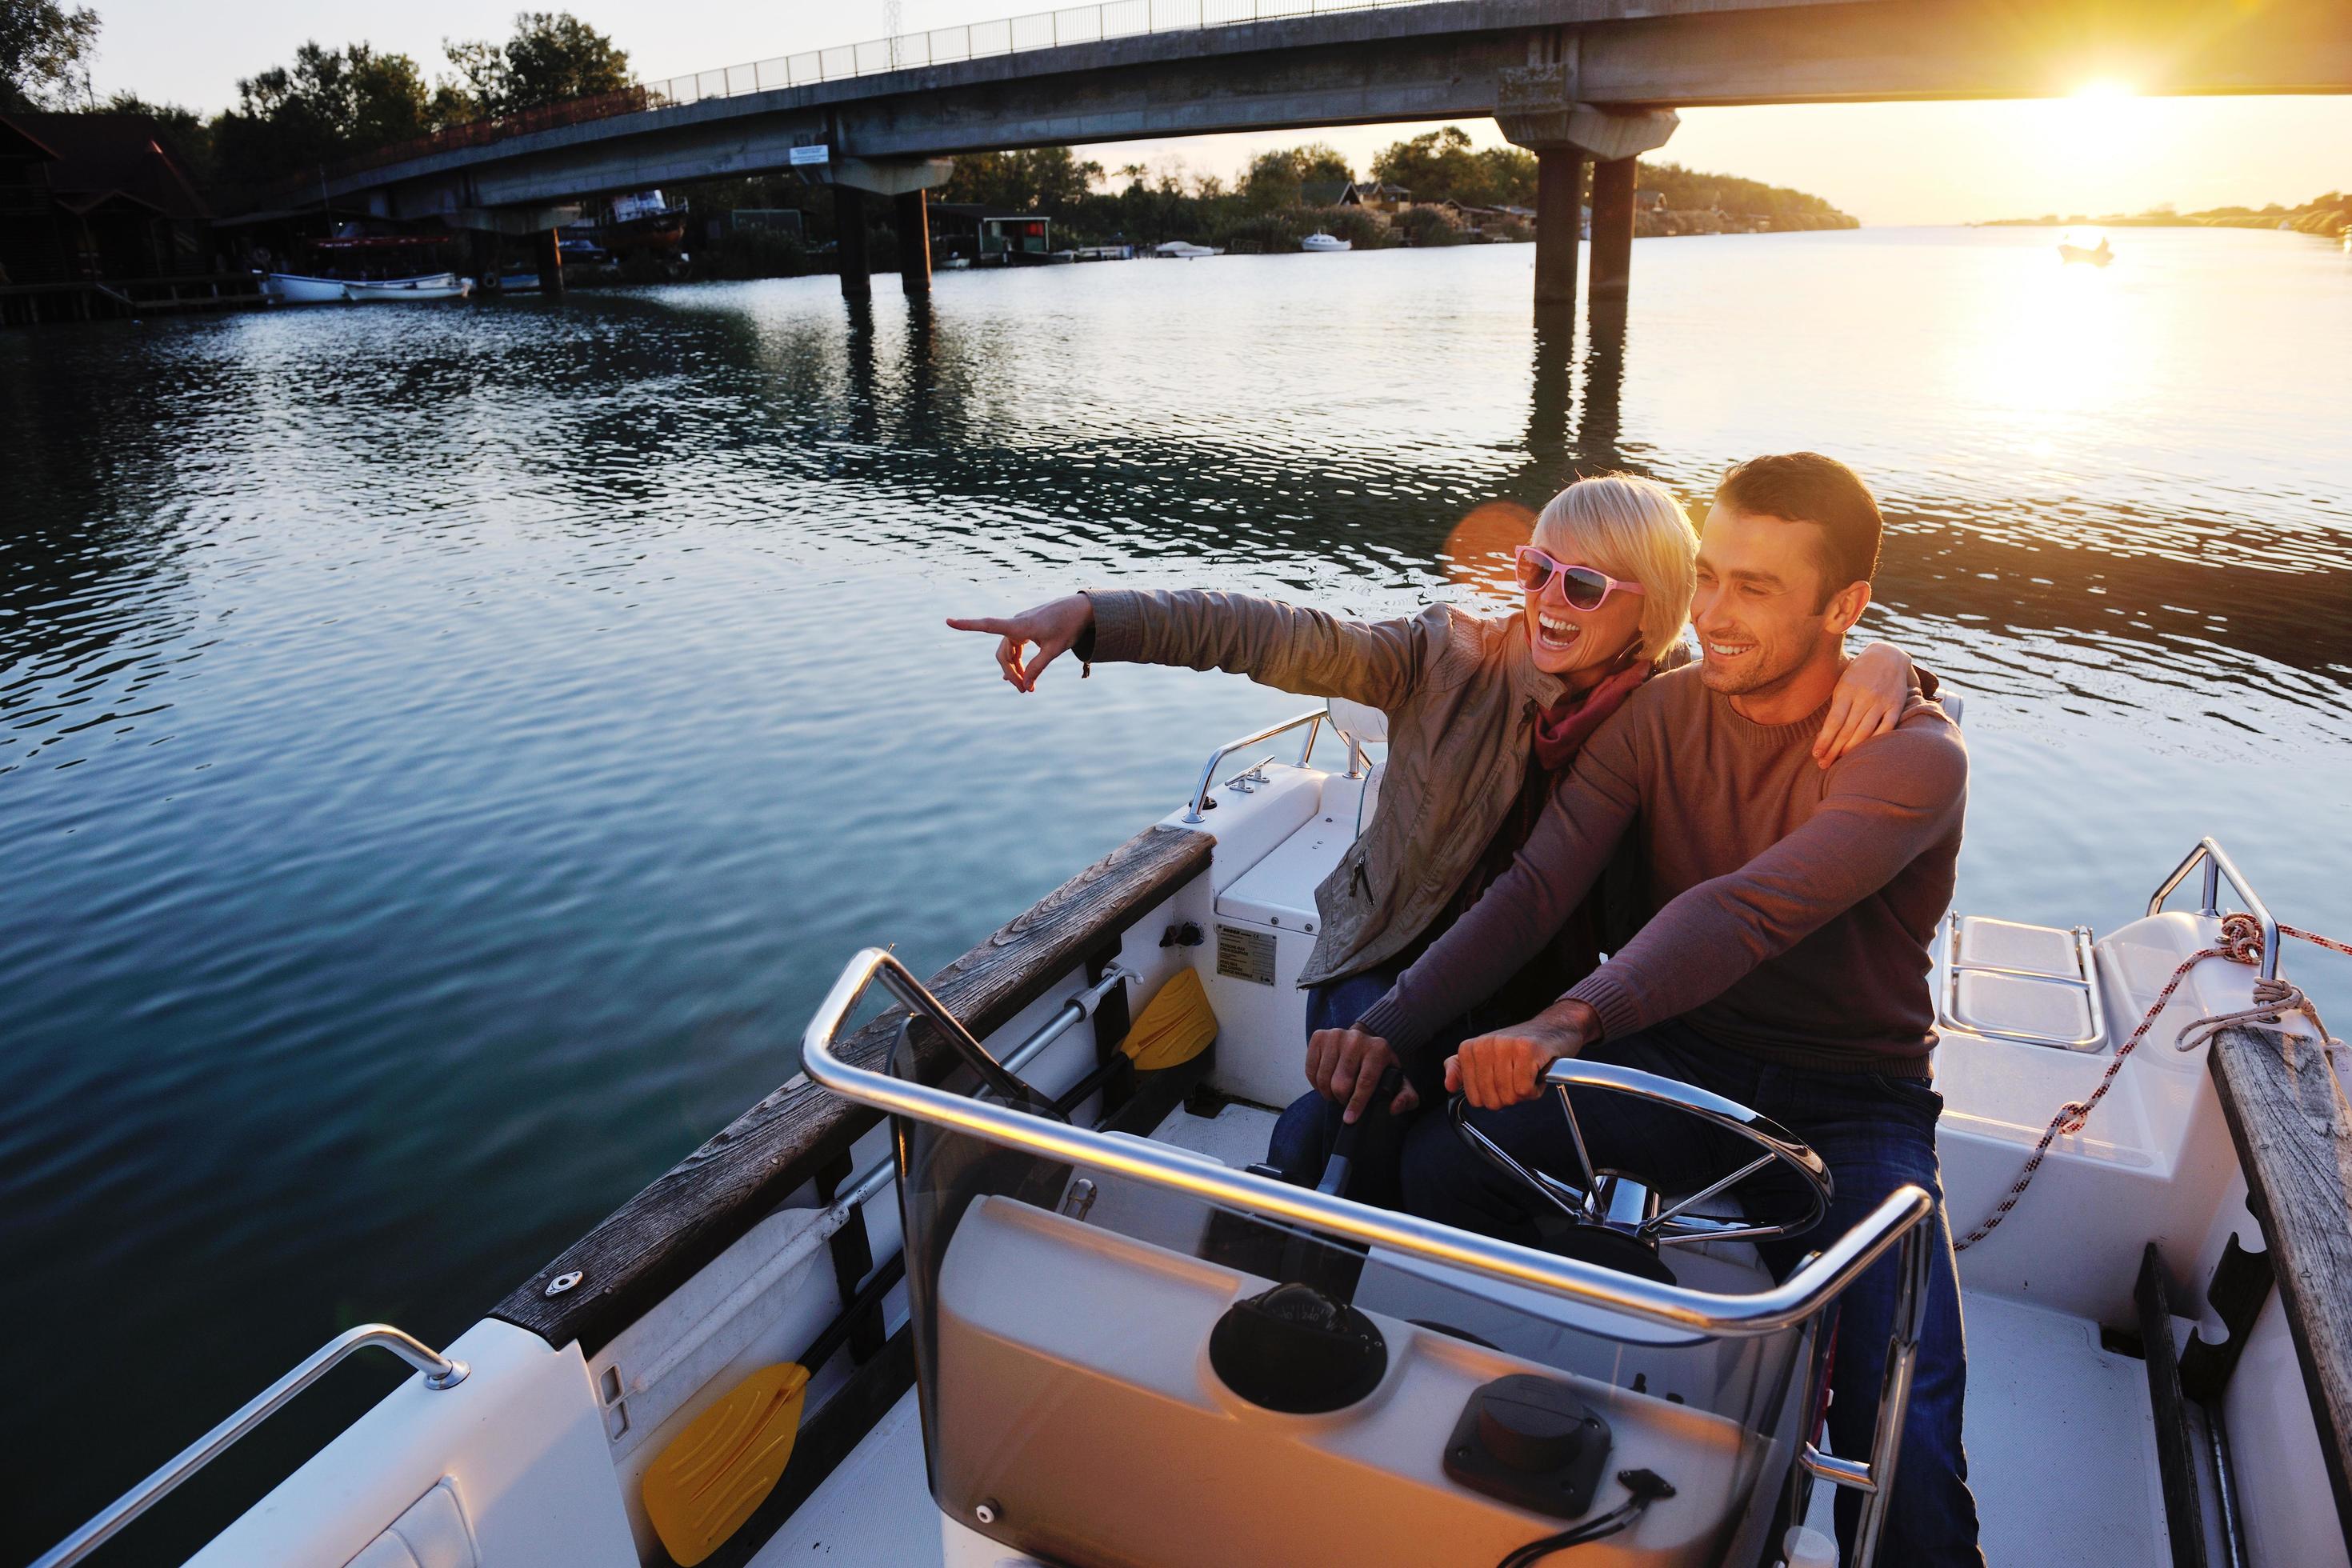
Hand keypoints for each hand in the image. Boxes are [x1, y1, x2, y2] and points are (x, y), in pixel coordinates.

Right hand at [944, 593, 1094, 692]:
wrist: (1081, 609)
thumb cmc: (1069, 627)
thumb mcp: (1055, 650)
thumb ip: (1038, 667)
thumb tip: (1026, 686)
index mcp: (1020, 625)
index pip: (988, 625)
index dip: (967, 625)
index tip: (948, 621)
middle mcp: (1016, 623)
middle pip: (1003, 653)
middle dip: (1011, 673)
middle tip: (1025, 692)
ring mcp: (1021, 626)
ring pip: (1010, 652)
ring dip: (1016, 670)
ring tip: (1028, 688)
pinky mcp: (1027, 628)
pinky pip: (1016, 647)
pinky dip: (1019, 661)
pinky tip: (1020, 675)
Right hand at [1304, 1028, 1419, 1122]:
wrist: (1363, 1042)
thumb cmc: (1380, 1067)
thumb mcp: (1398, 1081)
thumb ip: (1406, 1098)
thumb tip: (1394, 1108)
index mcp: (1379, 1049)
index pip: (1365, 1083)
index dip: (1356, 1104)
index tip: (1350, 1120)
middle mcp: (1357, 1038)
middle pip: (1341, 1083)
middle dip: (1342, 1099)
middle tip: (1346, 1099)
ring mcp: (1336, 1035)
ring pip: (1323, 1078)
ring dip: (1328, 1092)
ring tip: (1336, 1092)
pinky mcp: (1320, 1036)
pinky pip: (1311, 1070)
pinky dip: (1316, 1083)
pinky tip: (1325, 1082)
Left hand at [1444, 1003, 1594, 1108]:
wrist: (1554, 1028)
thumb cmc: (1520, 1047)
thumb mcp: (1486, 1056)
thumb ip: (1462, 1070)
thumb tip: (1449, 1086)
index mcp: (1469, 1049)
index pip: (1474, 1097)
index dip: (1494, 1096)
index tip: (1504, 1081)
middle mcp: (1484, 1045)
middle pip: (1492, 1099)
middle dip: (1510, 1096)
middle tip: (1519, 1078)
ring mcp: (1505, 1046)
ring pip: (1509, 1096)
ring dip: (1525, 1092)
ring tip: (1529, 1074)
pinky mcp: (1527, 1050)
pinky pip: (1524, 1090)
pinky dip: (1535, 1090)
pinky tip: (1538, 1074)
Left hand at [1814, 641, 1913, 766]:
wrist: (1888, 655)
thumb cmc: (1858, 673)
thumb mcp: (1843, 683)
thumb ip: (1837, 705)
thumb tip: (1826, 732)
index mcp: (1847, 690)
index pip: (1834, 721)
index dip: (1825, 739)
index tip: (1816, 754)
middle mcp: (1865, 696)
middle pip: (1847, 729)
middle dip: (1834, 749)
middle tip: (1823, 765)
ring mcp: (1882, 701)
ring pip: (1865, 731)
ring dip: (1851, 749)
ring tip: (1839, 762)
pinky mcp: (1896, 705)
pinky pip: (1886, 727)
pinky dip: (1875, 741)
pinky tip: (1865, 752)